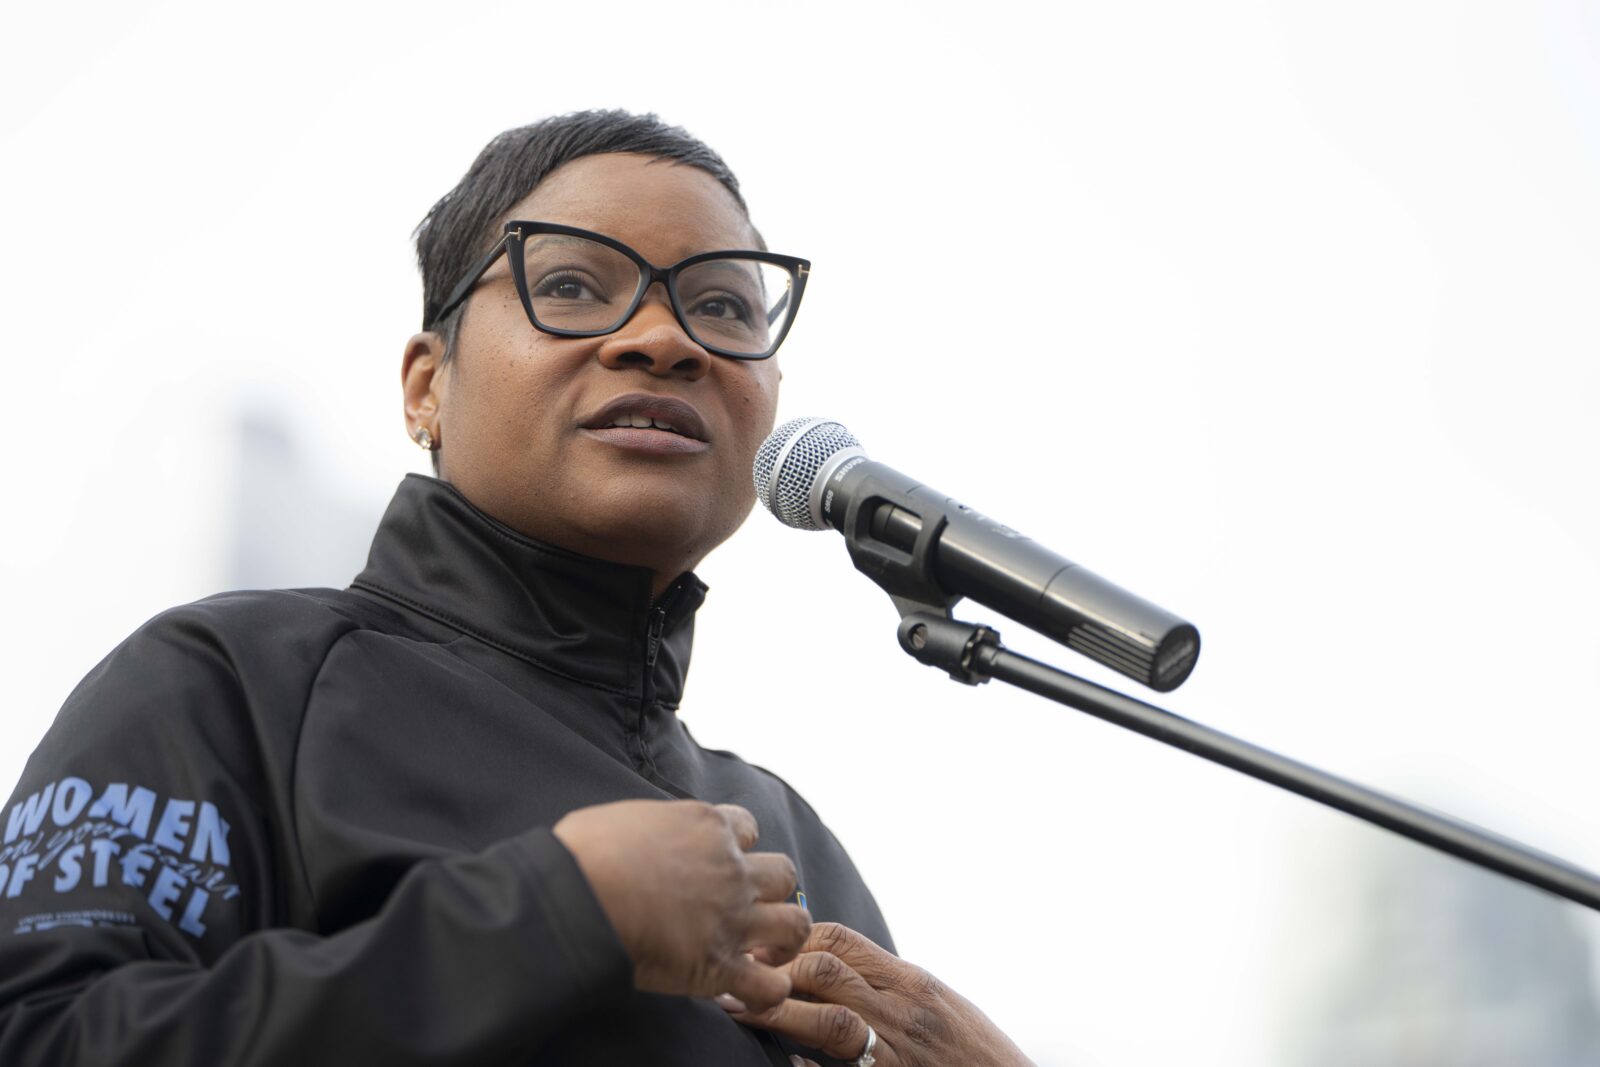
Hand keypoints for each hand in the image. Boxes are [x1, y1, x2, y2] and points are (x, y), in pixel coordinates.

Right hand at [552, 799, 809, 1012]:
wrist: (578, 897)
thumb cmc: (583, 854)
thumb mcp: (623, 817)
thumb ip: (650, 827)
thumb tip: (636, 839)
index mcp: (706, 827)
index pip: (748, 827)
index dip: (739, 848)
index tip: (723, 865)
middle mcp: (729, 869)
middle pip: (783, 874)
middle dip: (772, 892)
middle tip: (752, 910)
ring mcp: (732, 918)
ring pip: (795, 923)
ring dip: (785, 939)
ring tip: (766, 952)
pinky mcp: (719, 966)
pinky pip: (771, 985)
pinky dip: (769, 991)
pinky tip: (753, 992)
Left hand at [729, 922, 1032, 1066]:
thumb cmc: (973, 1053)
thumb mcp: (934, 1006)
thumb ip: (885, 986)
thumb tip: (828, 970)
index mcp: (910, 982)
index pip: (840, 940)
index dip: (791, 939)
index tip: (757, 948)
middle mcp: (903, 1010)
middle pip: (825, 970)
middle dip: (773, 969)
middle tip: (731, 976)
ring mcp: (898, 1051)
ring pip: (828, 1018)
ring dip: (776, 1012)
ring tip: (736, 1009)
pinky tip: (786, 1064)